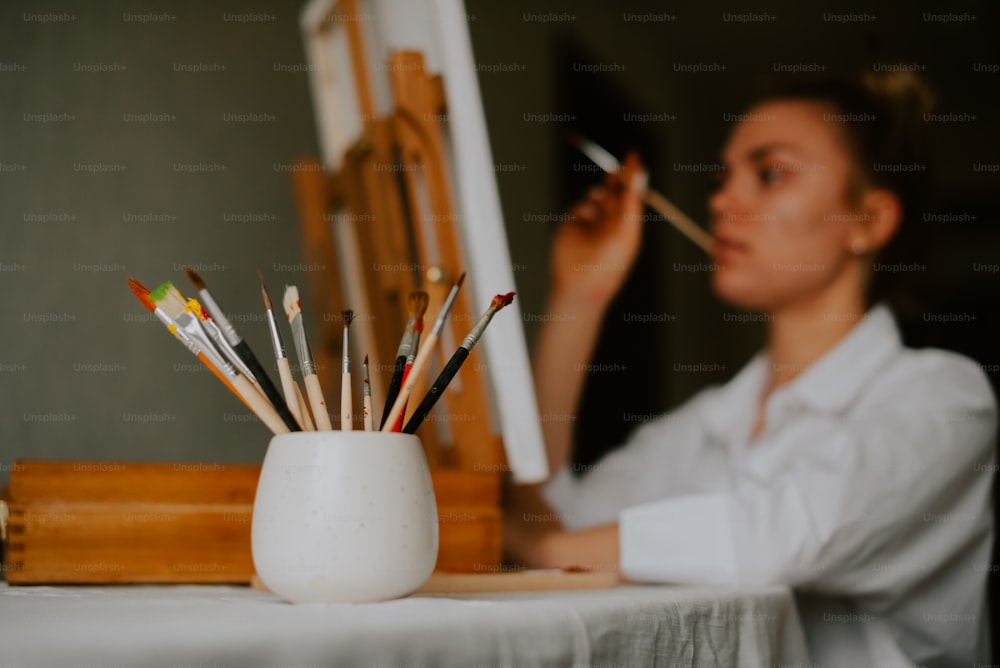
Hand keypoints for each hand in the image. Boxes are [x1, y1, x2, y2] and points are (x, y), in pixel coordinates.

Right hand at [551, 152, 646, 306]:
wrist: (579, 284)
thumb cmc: (609, 265)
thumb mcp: (626, 232)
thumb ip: (631, 203)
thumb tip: (639, 177)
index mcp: (628, 225)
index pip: (632, 194)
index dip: (633, 176)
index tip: (634, 157)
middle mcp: (610, 223)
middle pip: (614, 191)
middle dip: (616, 178)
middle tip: (617, 169)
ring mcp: (591, 223)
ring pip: (595, 196)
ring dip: (599, 195)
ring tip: (600, 202)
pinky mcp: (573, 225)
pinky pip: (579, 206)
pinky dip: (583, 208)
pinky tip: (585, 220)